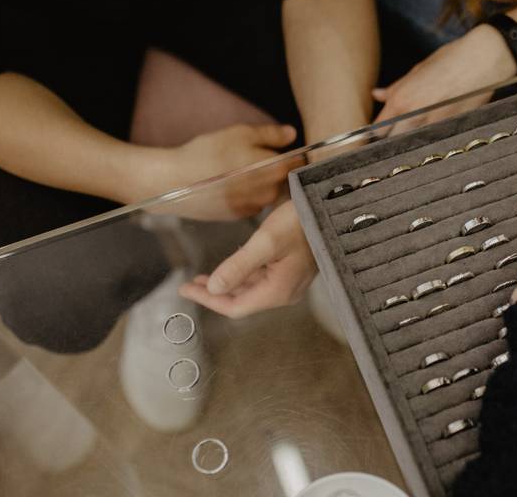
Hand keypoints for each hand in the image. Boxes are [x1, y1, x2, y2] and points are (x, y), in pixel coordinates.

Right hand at [133, 124, 301, 217]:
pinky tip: (230, 185)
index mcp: (275, 170)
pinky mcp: (239, 215)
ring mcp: (255, 207)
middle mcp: (269, 192)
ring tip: (238, 171)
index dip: (296, 154)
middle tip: (256, 157)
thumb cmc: (207, 154)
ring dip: (261, 183)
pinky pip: (252, 202)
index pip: (299, 163)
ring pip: (267, 191)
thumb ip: (271, 134)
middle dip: (276, 169)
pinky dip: (246, 193)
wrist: (174, 182)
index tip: (289, 149)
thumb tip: (291, 134)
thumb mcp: (240, 133)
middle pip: (284, 179)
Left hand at [178, 201, 316, 317]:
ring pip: (251, 290)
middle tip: (190, 285)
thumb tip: (213, 287)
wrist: (331, 210)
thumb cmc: (301, 223)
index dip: (208, 300)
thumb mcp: (265, 242)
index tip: (185, 290)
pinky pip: (263, 280)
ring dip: (227, 285)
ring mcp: (290, 283)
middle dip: (214, 293)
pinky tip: (233, 266)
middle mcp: (285, 292)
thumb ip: (237, 266)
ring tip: (205, 277)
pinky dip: (243, 277)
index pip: (235, 307)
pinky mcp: (293, 271)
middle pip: (242, 301)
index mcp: (277, 291)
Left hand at [372, 25, 515, 135]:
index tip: (373, 135)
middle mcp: (416, 116)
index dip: (375, 133)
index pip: (379, 129)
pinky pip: (435, 139)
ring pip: (414, 143)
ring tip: (415, 134)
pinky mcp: (453, 129)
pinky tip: (434, 129)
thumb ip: (397, 87)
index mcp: (403, 100)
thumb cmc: (452, 59)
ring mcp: (436, 126)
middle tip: (393, 135)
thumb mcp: (419, 70)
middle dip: (392, 139)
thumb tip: (377, 94)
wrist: (486, 59)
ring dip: (411, 140)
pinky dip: (431, 138)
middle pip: (394, 142)